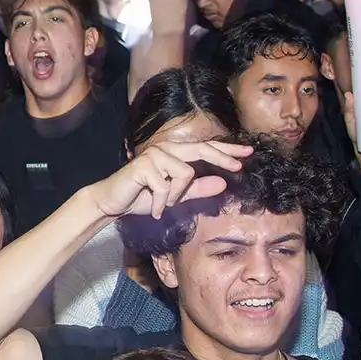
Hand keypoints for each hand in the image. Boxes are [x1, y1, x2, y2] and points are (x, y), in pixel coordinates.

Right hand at [83, 139, 251, 220]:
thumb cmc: (143, 197)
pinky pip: (165, 187)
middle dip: (222, 157)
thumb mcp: (176, 197)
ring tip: (165, 206)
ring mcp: (154, 155)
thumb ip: (198, 189)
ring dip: (176, 196)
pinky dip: (161, 203)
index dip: (227, 149)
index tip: (248, 152)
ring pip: (184, 173)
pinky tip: (155, 211)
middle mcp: (166, 149)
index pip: (206, 148)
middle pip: (201, 149)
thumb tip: (223, 183)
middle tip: (238, 166)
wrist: (112, 203)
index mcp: (175, 153)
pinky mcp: (143, 166)